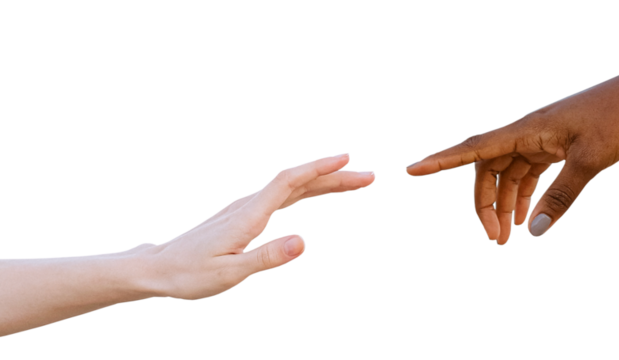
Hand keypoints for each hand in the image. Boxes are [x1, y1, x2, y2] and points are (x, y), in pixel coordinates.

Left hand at [135, 152, 375, 299]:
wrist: (158, 268)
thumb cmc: (191, 275)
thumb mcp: (232, 273)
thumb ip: (269, 256)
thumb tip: (306, 241)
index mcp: (250, 214)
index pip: (290, 181)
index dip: (320, 168)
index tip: (348, 160)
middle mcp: (249, 204)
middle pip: (298, 180)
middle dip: (335, 175)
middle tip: (370, 176)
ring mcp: (246, 206)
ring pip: (292, 186)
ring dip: (324, 181)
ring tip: (354, 181)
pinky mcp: (244, 213)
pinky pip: (283, 194)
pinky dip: (306, 188)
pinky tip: (314, 190)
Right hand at [404, 60, 618, 243]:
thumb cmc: (615, 120)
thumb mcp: (590, 161)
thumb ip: (560, 197)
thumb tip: (533, 231)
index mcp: (524, 130)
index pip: (473, 149)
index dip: (441, 161)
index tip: (412, 169)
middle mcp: (523, 133)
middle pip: (487, 170)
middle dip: (485, 205)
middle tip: (495, 240)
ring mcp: (536, 139)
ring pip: (505, 174)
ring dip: (504, 203)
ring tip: (509, 236)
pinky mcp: (550, 145)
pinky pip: (526, 172)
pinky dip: (523, 194)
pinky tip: (527, 217)